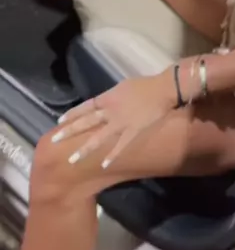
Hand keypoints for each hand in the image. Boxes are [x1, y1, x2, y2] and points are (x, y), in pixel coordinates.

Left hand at [51, 72, 176, 168]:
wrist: (163, 89)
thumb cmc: (145, 85)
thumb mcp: (124, 86)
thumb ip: (112, 96)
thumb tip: (105, 102)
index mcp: (108, 97)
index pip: (86, 106)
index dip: (73, 114)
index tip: (60, 121)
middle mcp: (110, 110)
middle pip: (87, 121)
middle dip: (70, 131)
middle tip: (55, 139)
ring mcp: (120, 122)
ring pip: (99, 137)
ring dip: (85, 148)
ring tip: (72, 159)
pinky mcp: (132, 131)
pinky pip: (120, 145)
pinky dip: (112, 155)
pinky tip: (104, 164)